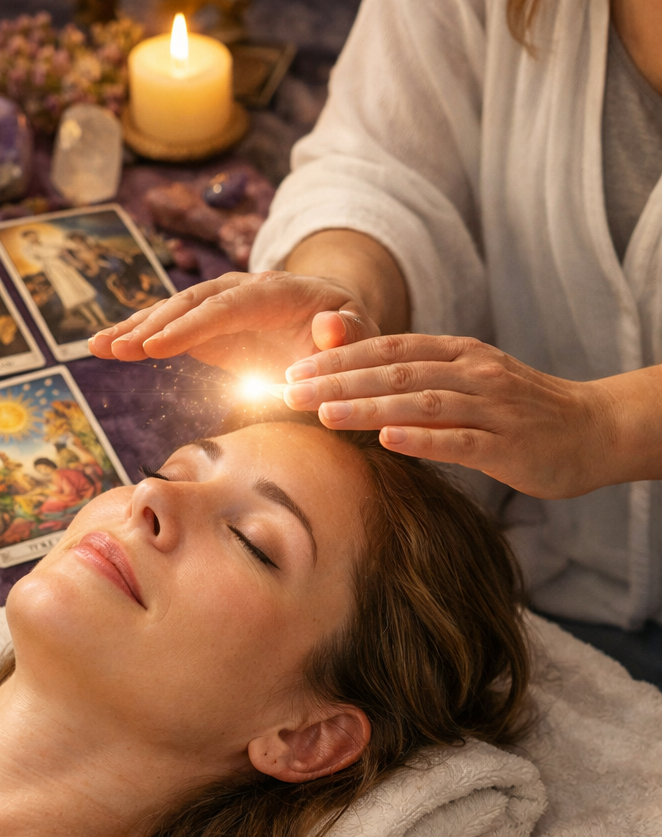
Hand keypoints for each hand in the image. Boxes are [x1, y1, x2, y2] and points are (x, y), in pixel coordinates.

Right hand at [88, 271, 378, 379]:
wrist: (337, 326)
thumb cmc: (350, 335)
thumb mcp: (361, 335)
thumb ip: (349, 332)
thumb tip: (330, 327)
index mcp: (280, 292)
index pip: (231, 305)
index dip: (193, 324)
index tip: (159, 346)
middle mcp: (243, 290)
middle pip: (192, 303)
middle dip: (153, 324)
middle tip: (118, 348)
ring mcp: (220, 306)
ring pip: (172, 311)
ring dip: (134, 329)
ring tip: (97, 347)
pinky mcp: (206, 326)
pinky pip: (167, 328)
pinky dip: (136, 337)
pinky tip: (103, 346)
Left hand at [281, 334, 616, 498]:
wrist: (591, 430)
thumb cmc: (514, 409)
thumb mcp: (464, 381)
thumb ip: (412, 378)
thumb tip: (346, 379)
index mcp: (457, 353)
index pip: (387, 349)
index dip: (337, 358)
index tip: (291, 370)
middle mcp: (472, 372)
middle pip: (394, 372)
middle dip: (337, 381)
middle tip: (288, 391)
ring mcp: (492, 407)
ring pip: (422, 402)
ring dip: (369, 407)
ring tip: (323, 413)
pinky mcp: (508, 445)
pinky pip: (461, 441)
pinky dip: (424, 439)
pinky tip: (388, 441)